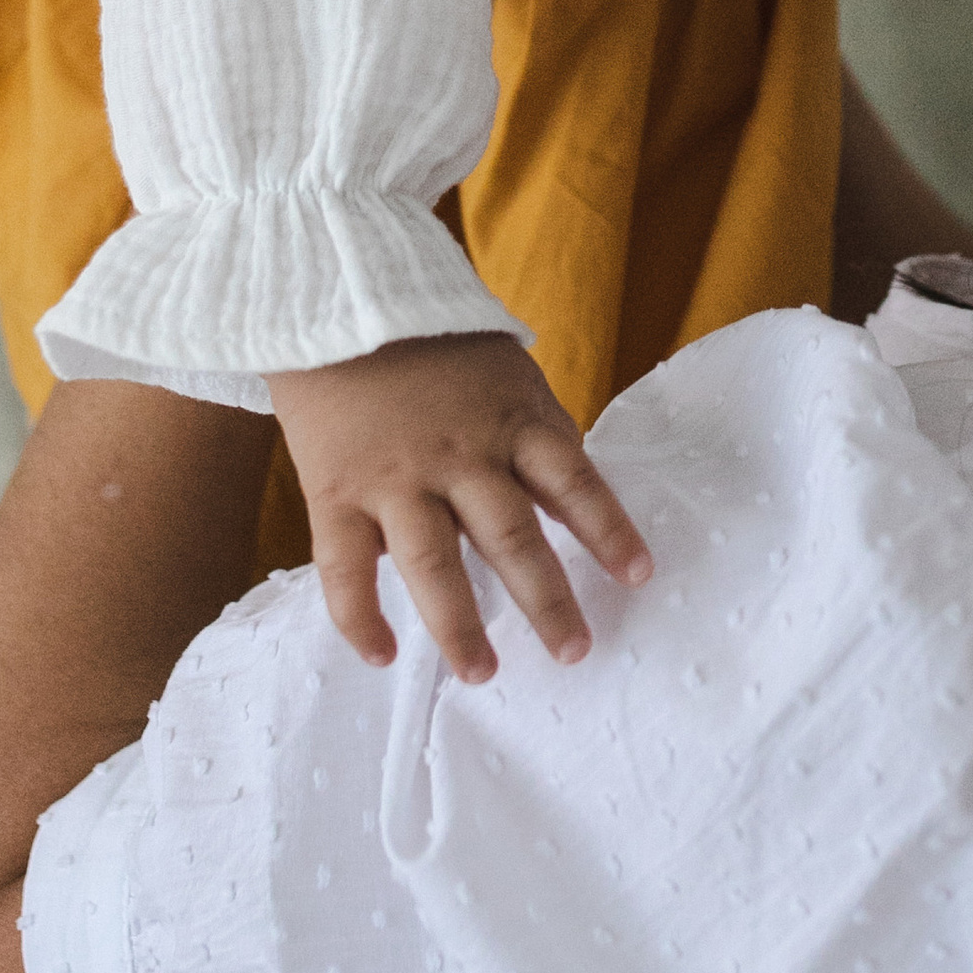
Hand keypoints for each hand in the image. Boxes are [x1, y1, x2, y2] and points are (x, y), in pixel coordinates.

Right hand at [267, 333, 649, 681]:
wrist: (336, 298)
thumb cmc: (434, 345)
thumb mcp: (507, 376)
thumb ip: (537, 437)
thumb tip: (574, 506)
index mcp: (511, 421)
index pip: (573, 480)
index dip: (608, 529)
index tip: (638, 576)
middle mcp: (459, 454)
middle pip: (511, 537)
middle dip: (546, 600)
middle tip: (573, 652)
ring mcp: (395, 477)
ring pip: (433, 565)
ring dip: (460, 627)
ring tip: (484, 674)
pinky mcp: (335, 492)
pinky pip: (345, 568)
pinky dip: (360, 618)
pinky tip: (382, 656)